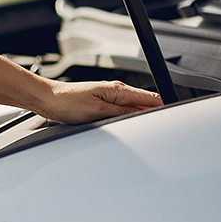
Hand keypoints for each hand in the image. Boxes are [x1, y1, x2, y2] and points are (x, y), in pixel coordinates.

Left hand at [31, 79, 162, 123]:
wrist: (45, 99)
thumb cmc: (66, 102)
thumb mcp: (98, 111)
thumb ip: (122, 113)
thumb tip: (144, 115)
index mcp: (117, 90)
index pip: (151, 98)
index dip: (164, 107)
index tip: (175, 118)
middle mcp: (114, 92)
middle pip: (144, 104)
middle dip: (155, 115)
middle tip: (164, 131)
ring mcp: (108, 98)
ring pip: (133, 109)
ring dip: (141, 118)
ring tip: (149, 131)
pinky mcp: (101, 104)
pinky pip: (121, 112)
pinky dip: (128, 119)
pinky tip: (128, 127)